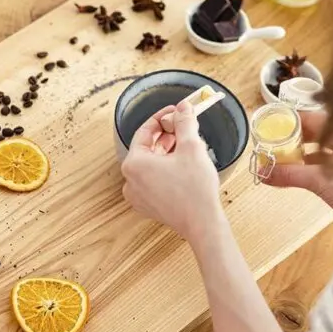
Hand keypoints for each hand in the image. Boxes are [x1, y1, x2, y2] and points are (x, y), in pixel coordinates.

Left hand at [121, 101, 223, 241]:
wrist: (202, 223)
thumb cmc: (194, 189)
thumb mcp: (191, 147)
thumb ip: (185, 122)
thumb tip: (183, 108)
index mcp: (134, 163)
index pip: (145, 131)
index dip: (162, 118)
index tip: (176, 111)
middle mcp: (130, 181)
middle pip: (147, 148)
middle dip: (166, 135)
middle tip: (184, 126)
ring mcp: (138, 196)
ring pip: (151, 165)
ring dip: (167, 152)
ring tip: (187, 144)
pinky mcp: (149, 206)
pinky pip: (154, 180)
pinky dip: (166, 169)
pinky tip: (184, 165)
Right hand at [264, 111, 332, 231]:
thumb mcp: (318, 180)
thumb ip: (289, 174)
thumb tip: (263, 172)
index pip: (308, 116)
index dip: (288, 119)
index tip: (270, 125)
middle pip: (311, 131)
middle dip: (290, 137)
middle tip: (270, 143)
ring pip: (316, 146)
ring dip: (298, 151)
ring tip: (278, 157)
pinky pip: (321, 160)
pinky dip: (307, 163)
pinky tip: (294, 171)